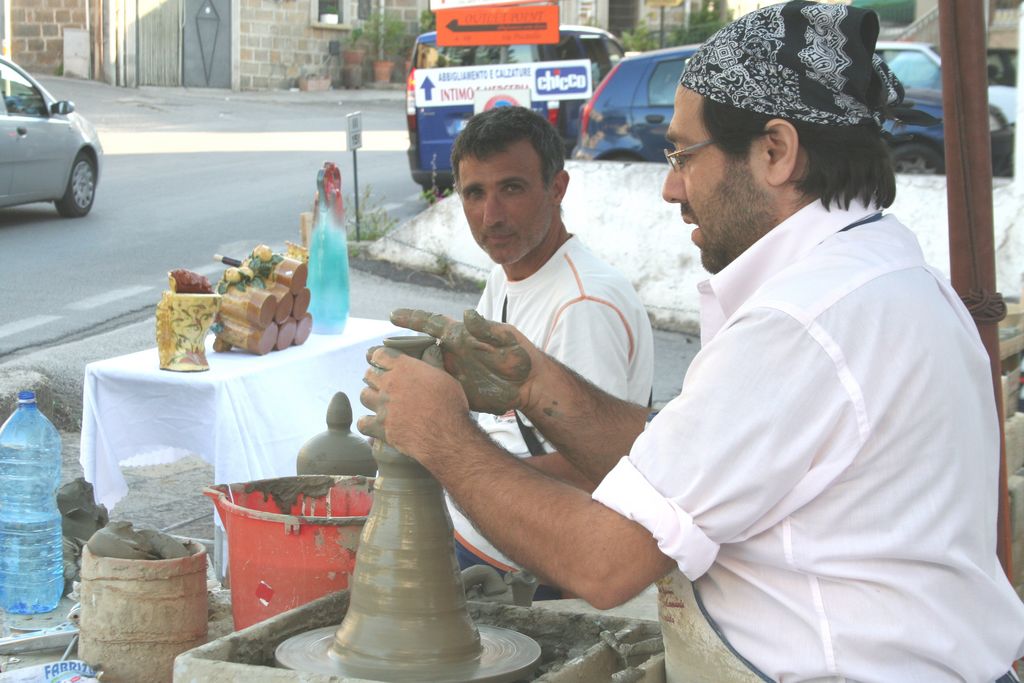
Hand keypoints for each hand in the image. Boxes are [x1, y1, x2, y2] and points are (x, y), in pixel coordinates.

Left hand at [357, 346, 470, 460]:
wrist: (447, 435)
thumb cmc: (450, 405)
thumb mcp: (445, 377)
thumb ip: (432, 363)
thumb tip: (430, 349)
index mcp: (404, 368)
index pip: (380, 354)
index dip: (381, 358)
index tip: (385, 363)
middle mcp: (389, 384)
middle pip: (369, 374)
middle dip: (376, 377)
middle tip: (385, 384)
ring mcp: (383, 406)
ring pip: (364, 395)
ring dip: (371, 398)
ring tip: (381, 403)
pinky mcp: (380, 427)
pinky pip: (362, 422)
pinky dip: (367, 423)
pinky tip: (375, 424)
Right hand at [390, 308, 535, 414]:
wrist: (532, 386)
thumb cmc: (522, 357)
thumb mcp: (507, 339)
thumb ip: (487, 329)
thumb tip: (467, 314)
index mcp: (462, 336)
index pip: (432, 324)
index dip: (413, 319)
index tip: (393, 316)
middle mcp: (454, 353)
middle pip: (420, 347)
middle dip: (398, 348)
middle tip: (374, 352)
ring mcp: (454, 373)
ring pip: (423, 370)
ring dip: (404, 371)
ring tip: (380, 374)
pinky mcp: (458, 391)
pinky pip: (435, 390)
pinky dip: (420, 392)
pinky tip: (403, 398)